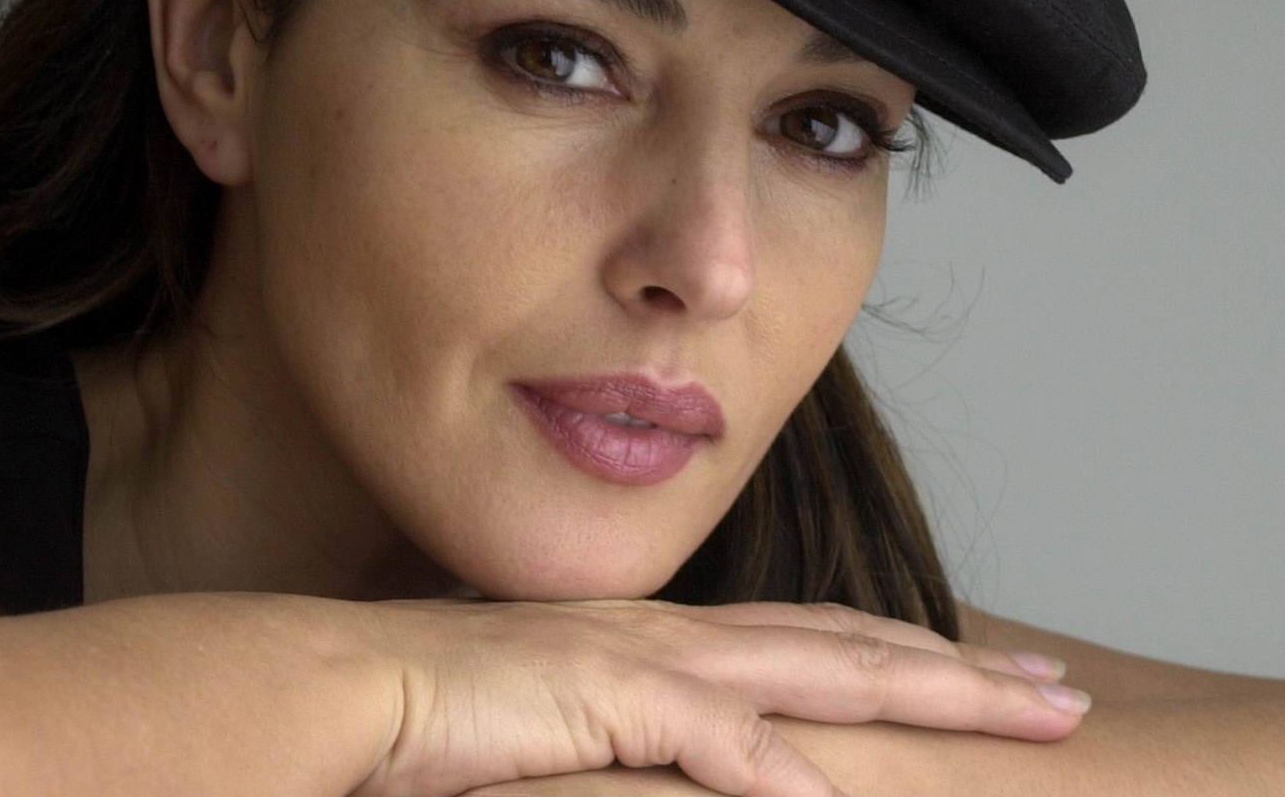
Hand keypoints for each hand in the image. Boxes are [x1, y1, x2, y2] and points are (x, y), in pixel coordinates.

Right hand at [347, 597, 1089, 796]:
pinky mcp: (599, 697)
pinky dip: (781, 769)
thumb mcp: (558, 723)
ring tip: (1024, 717)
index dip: (903, 655)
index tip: (984, 672)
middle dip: (961, 670)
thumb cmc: (436, 718)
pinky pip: (712, 739)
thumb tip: (691, 769)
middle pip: (846, 647)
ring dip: (926, 693)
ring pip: (817, 671)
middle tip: (1063, 691)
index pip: (809, 643)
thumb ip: (627, 738)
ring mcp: (640, 659)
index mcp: (660, 641)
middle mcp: (668, 635)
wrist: (343, 691)